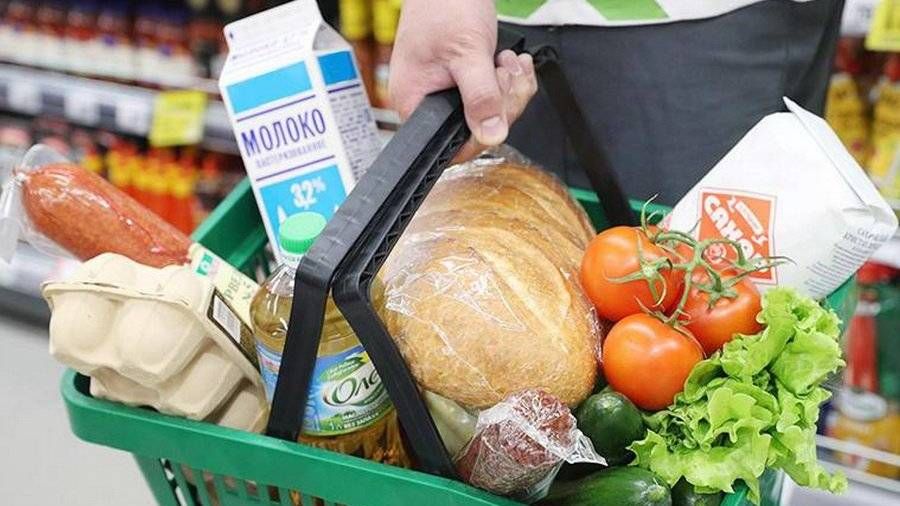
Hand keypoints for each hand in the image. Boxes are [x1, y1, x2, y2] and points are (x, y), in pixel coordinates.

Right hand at [390, 0, 536, 160]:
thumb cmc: (443, 6)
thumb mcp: (468, 54)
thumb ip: (480, 97)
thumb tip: (490, 135)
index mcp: (415, 103)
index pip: (449, 144)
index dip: (479, 135)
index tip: (498, 112)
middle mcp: (428, 103)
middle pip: (476, 129)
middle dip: (503, 102)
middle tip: (504, 72)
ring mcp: (447, 93)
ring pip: (490, 113)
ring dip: (509, 88)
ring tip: (507, 61)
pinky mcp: (465, 83)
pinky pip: (494, 97)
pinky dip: (510, 80)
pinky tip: (509, 61)